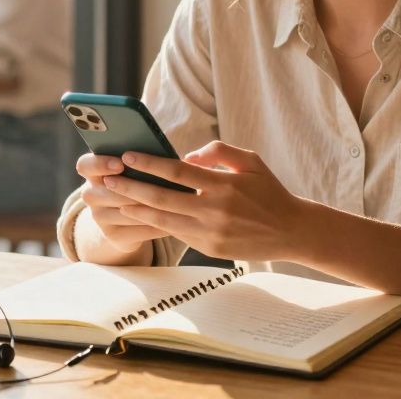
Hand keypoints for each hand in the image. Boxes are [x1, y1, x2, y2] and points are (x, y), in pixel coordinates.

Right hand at [76, 153, 170, 253]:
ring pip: (123, 212)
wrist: (126, 220)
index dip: (101, 164)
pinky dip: (154, 226)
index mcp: (92, 171)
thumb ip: (140, 160)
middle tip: (153, 186)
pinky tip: (172, 222)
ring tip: (170, 203)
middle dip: (131, 189)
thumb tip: (163, 154)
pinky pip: (134, 232)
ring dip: (147, 208)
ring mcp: (99, 217)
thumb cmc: (135, 181)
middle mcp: (90, 194)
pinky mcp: (112, 236)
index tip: (120, 163)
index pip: (85, 165)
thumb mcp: (133, 168)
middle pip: (106, 191)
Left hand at [107, 141, 308, 261]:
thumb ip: (219, 151)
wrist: (291, 231)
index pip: (177, 172)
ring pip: (164, 219)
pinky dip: (156, 224)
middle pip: (163, 198)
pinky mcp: (209, 249)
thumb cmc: (269, 190)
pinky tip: (140, 215)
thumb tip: (187, 157)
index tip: (128, 155)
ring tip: (116, 199)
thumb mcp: (250, 161)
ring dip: (137, 209)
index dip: (149, 163)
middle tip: (109, 179)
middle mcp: (214, 210)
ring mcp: (211, 232)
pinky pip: (177, 233)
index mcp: (223, 185)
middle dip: (132, 187)